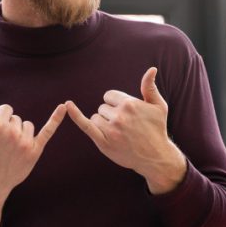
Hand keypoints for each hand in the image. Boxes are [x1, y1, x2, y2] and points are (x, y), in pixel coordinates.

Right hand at [0, 95, 66, 226]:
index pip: (6, 109)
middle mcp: (13, 132)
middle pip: (16, 118)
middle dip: (8, 128)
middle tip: (0, 146)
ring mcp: (25, 143)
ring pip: (27, 126)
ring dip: (20, 132)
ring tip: (9, 148)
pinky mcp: (35, 152)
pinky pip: (47, 131)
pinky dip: (56, 119)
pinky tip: (63, 107)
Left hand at [66, 67, 186, 193]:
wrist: (155, 157)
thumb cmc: (157, 130)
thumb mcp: (158, 106)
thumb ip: (150, 87)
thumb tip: (151, 69)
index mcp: (130, 104)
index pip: (109, 96)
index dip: (115, 104)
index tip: (125, 114)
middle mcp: (119, 115)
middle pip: (102, 107)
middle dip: (110, 115)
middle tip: (125, 127)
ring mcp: (111, 129)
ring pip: (96, 118)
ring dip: (103, 124)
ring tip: (119, 134)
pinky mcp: (104, 142)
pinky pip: (85, 125)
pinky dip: (76, 115)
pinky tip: (67, 106)